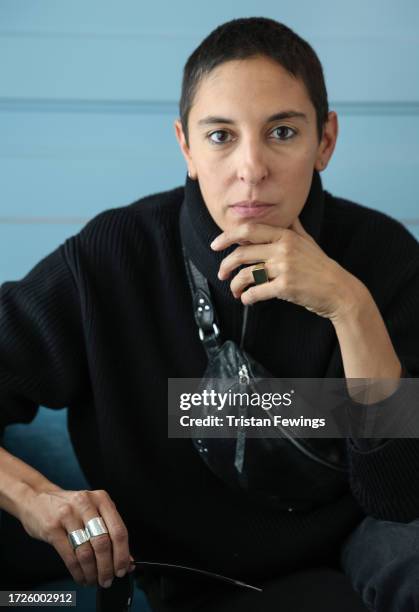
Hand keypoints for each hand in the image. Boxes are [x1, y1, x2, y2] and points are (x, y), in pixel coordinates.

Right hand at [19, 486, 134, 586]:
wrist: (36, 497)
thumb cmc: (69, 507)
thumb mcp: (92, 510)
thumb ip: (109, 530)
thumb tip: (126, 559)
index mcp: (101, 499)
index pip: (118, 530)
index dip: (122, 554)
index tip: (123, 569)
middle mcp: (86, 504)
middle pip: (103, 542)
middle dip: (107, 566)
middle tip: (107, 579)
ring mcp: (68, 515)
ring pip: (86, 551)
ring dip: (92, 572)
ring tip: (94, 580)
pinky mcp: (52, 527)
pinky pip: (69, 556)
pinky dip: (78, 572)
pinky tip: (81, 577)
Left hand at [211, 218, 363, 319]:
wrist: (339, 290)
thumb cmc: (321, 267)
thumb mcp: (308, 241)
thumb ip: (294, 227)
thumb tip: (289, 214)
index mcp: (286, 235)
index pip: (249, 230)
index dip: (227, 236)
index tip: (215, 245)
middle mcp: (283, 249)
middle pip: (242, 253)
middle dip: (226, 264)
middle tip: (221, 273)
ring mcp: (284, 268)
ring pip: (247, 274)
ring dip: (235, 285)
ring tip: (235, 291)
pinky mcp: (285, 287)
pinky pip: (257, 291)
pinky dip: (248, 297)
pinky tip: (247, 300)